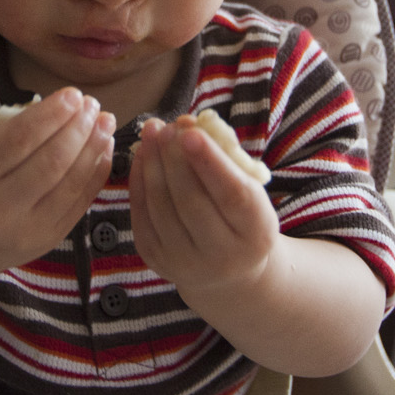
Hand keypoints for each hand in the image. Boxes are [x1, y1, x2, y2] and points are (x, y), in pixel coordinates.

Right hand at [0, 88, 114, 279]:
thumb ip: (8, 133)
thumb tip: (62, 107)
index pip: (20, 140)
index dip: (52, 114)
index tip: (73, 94)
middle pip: (51, 161)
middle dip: (78, 128)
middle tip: (93, 105)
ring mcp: (25, 230)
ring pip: (70, 183)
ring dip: (93, 148)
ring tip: (106, 123)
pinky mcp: (46, 241)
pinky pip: (79, 203)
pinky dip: (96, 173)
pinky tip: (104, 150)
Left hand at [129, 116, 279, 297]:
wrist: (230, 269)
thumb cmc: (242, 215)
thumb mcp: (251, 189)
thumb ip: (226, 160)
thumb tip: (186, 125)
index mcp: (256, 233)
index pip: (232, 195)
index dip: (210, 163)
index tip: (191, 132)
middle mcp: (222, 255)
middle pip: (191, 201)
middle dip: (174, 159)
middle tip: (167, 127)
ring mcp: (185, 262)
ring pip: (161, 207)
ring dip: (153, 164)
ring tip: (152, 132)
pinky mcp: (156, 259)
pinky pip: (142, 214)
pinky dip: (139, 180)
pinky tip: (142, 155)